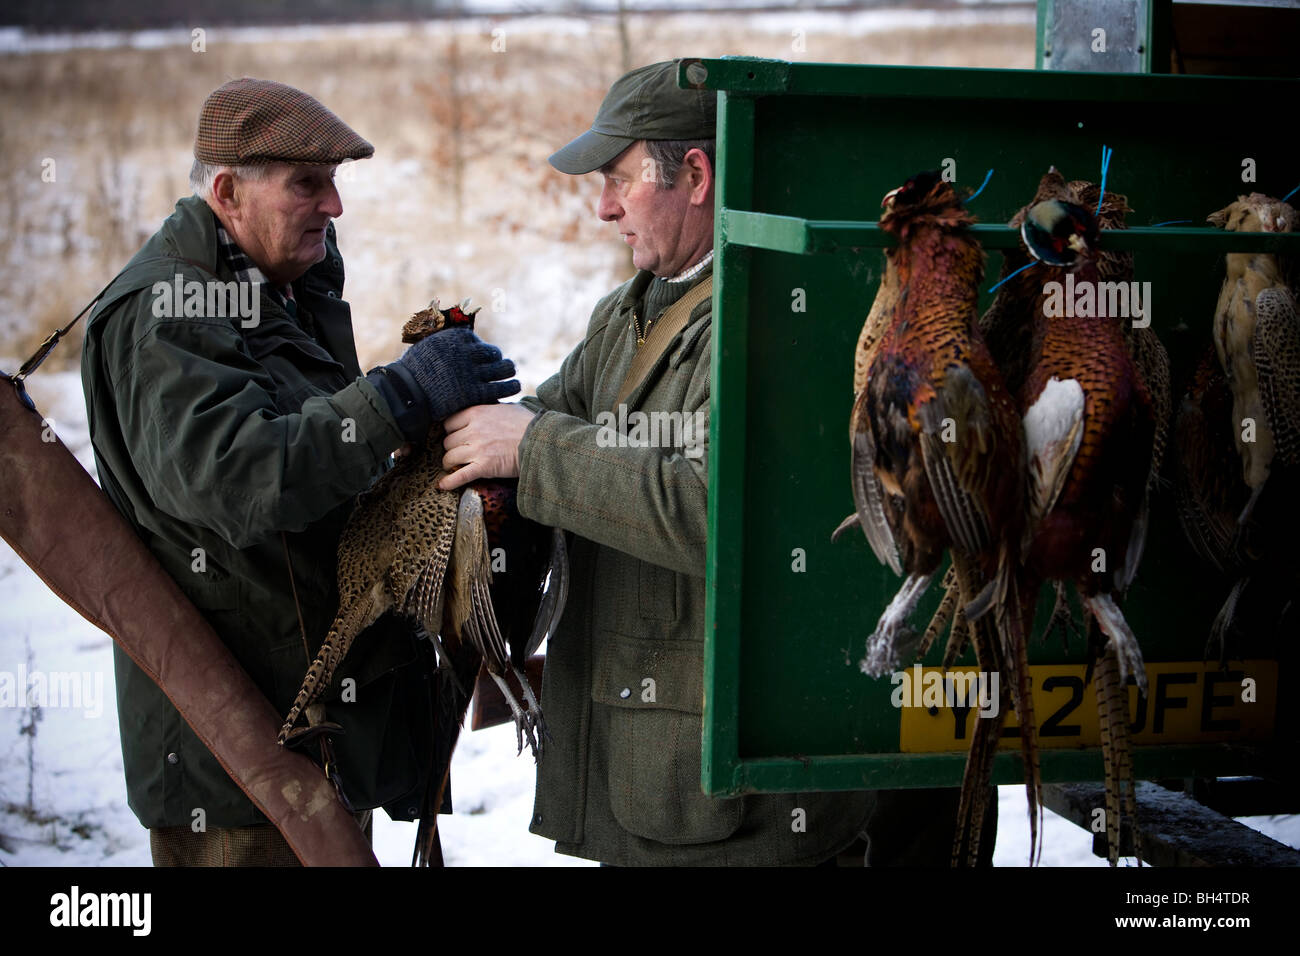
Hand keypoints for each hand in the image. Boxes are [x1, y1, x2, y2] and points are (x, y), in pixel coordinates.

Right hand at [393, 327, 519, 422]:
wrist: (405, 394)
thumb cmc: (412, 372)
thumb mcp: (427, 347)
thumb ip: (444, 343)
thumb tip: (456, 339)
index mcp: (454, 339)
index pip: (476, 341)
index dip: (481, 349)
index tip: (483, 354)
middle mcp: (466, 353)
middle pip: (492, 353)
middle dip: (497, 358)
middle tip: (500, 363)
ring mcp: (472, 372)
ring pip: (502, 368)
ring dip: (508, 369)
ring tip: (511, 371)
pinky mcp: (475, 392)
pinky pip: (500, 388)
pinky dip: (511, 386)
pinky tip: (515, 386)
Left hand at [438, 403, 536, 489]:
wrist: (541, 441)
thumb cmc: (527, 424)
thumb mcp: (506, 408)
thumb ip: (490, 410)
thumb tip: (486, 412)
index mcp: (476, 413)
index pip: (449, 423)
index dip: (451, 431)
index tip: (456, 437)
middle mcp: (473, 430)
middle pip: (447, 442)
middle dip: (452, 448)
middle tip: (459, 453)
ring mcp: (477, 449)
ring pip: (449, 458)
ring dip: (450, 464)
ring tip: (454, 467)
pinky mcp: (483, 466)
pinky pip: (459, 475)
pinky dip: (449, 482)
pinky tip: (442, 485)